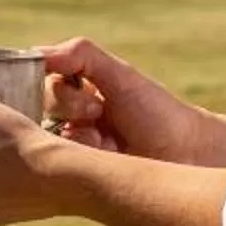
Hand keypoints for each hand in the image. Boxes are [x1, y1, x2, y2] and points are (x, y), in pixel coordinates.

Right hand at [38, 37, 225, 167]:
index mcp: (81, 85)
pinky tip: (108, 154)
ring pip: (46, 133)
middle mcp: (73, 113)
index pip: (43, 73)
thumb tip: (38, 53)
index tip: (78, 82)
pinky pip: (60, 161)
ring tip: (108, 137)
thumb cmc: (157, 111)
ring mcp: (75, 144)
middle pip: (40, 101)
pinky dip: (82, 153)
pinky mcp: (80, 172)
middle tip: (99, 110)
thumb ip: (80, 54)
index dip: (52, 77)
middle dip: (68, 103)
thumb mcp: (119, 75)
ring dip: (77, 132)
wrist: (188, 155)